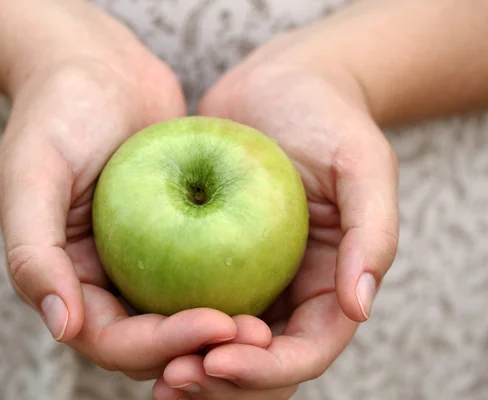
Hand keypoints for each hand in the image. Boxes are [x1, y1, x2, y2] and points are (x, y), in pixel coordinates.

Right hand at [0, 6, 239, 380]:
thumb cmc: (57, 113)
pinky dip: (234, 288)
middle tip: (258, 336)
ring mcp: (143, 263)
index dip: (162, 344)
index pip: (111, 338)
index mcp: (67, 280)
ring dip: (224, 331)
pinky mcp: (177, 238)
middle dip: (202, 348)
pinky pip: (206, 274)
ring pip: (184, 317)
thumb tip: (63, 327)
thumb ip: (33, 253)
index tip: (217, 324)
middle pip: (154, 343)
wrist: (97, 69)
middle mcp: (105, 281)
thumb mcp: (30, 173)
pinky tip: (271, 285)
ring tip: (270, 325)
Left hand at [152, 33, 398, 398]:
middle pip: (256, 366)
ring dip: (186, 367)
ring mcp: (243, 280)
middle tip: (172, 377)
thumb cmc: (327, 117)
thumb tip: (358, 307)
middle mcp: (284, 293)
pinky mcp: (203, 257)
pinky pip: (181, 303)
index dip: (264, 370)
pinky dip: (161, 326)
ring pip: (215, 347)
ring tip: (151, 368)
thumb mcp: (362, 163)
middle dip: (219, 385)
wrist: (278, 83)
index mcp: (327, 286)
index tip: (217, 359)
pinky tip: (127, 327)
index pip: (303, 351)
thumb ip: (371, 233)